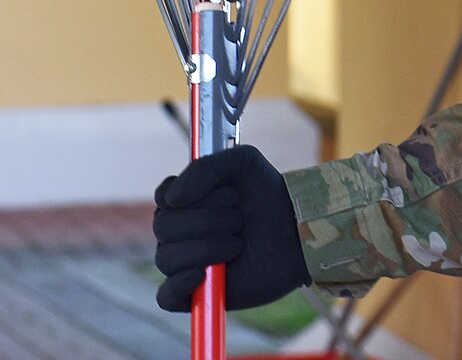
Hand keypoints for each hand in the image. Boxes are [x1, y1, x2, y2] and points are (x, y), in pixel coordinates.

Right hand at [152, 144, 310, 311]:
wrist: (297, 231)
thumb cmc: (268, 194)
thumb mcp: (243, 162)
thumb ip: (205, 167)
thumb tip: (172, 198)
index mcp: (186, 202)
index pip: (164, 198)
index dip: (191, 195)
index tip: (227, 195)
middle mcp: (180, 233)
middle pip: (164, 227)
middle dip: (207, 221)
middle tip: (239, 219)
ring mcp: (186, 264)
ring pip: (167, 259)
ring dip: (206, 248)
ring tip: (238, 243)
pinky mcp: (197, 294)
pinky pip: (167, 297)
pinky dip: (178, 286)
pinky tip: (202, 275)